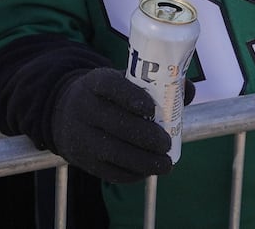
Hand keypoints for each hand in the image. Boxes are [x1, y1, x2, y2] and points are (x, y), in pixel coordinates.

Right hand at [49, 67, 170, 182]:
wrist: (66, 114)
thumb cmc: (108, 98)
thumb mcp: (122, 84)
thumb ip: (156, 87)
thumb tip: (188, 91)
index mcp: (95, 82)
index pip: (109, 85)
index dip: (130, 96)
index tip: (151, 109)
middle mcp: (83, 107)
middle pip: (114, 122)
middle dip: (145, 136)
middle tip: (166, 143)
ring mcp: (80, 134)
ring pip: (112, 150)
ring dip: (143, 160)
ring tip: (165, 164)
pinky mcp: (82, 159)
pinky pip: (109, 170)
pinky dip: (132, 173)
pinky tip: (147, 171)